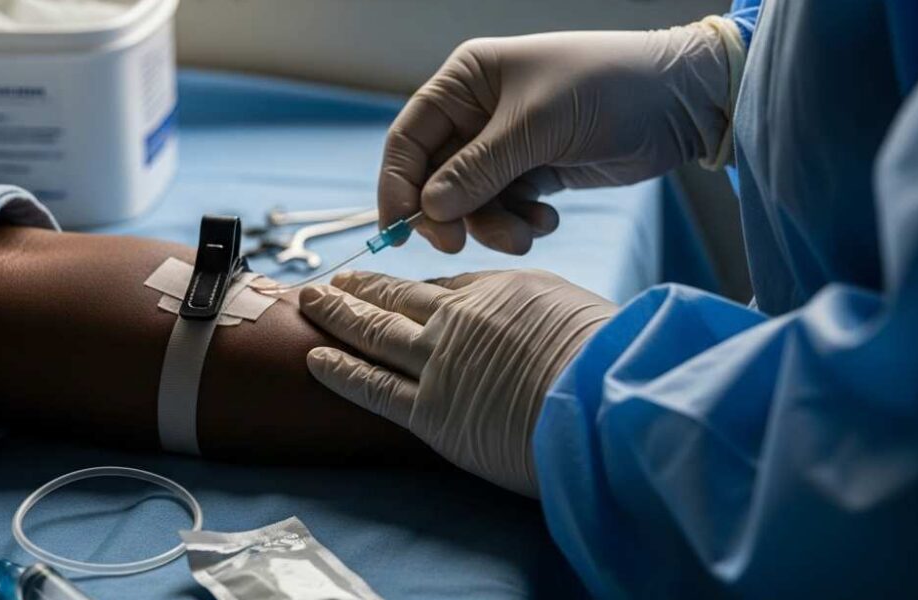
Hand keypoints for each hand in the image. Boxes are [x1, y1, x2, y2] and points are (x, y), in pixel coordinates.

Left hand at [299, 270, 616, 495]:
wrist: (602, 399)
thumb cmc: (607, 357)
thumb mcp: (574, 310)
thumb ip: (537, 311)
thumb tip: (530, 322)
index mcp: (498, 292)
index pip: (443, 288)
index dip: (411, 288)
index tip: (391, 287)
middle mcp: (459, 320)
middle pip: (397, 300)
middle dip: (361, 289)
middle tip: (332, 281)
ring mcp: (439, 364)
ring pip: (374, 333)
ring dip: (337, 315)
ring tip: (310, 303)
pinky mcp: (429, 411)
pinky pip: (372, 385)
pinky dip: (339, 369)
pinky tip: (314, 356)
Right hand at [380, 21, 738, 253]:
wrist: (677, 102)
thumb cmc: (605, 89)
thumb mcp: (536, 126)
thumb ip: (478, 169)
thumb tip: (428, 209)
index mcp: (466, 81)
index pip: (409, 138)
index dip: (397, 186)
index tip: (399, 233)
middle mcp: (479, 113)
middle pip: (437, 177)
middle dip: (449, 214)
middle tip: (459, 245)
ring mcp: (507, 145)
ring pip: (473, 201)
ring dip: (492, 225)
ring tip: (526, 236)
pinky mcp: (536, 172)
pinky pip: (508, 208)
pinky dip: (521, 223)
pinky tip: (548, 220)